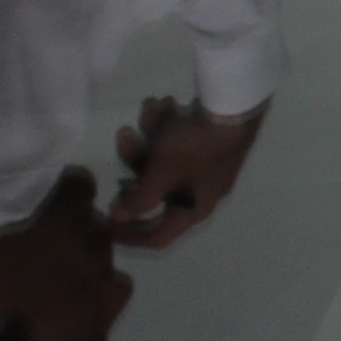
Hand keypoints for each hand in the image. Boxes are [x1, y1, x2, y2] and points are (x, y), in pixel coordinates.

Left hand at [109, 98, 266, 245]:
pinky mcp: (209, 143)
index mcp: (194, 209)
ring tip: (148, 107)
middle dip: (138, 158)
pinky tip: (165, 103)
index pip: (159, 236)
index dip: (130, 234)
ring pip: (166, 158)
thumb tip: (119, 218)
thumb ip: (139, 198)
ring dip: (152, 133)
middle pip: (157, 188)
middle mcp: (201, 192)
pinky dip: (168, 124)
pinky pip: (180, 142)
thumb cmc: (196, 147)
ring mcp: (206, 166)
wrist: (236, 106)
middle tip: (124, 136)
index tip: (105, 223)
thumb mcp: (162, 174)